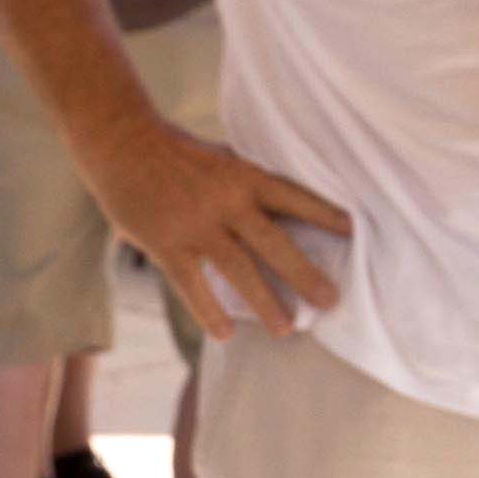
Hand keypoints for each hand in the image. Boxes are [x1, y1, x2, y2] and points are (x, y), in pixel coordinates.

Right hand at [80, 110, 349, 341]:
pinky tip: (225, 334)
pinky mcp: (167, 244)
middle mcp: (226, 201)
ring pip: (239, 270)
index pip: (294, 197)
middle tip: (332, 301)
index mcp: (244, 176)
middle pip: (274, 243)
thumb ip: (247, 184)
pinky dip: (210, 311)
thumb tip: (280, 208)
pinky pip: (193, 286)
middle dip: (305, 274)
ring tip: (287, 329)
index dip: (326, 215)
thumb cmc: (174, 151)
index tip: (357, 232)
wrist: (121, 142)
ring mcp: (197, 225)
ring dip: (266, 302)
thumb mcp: (220, 158)